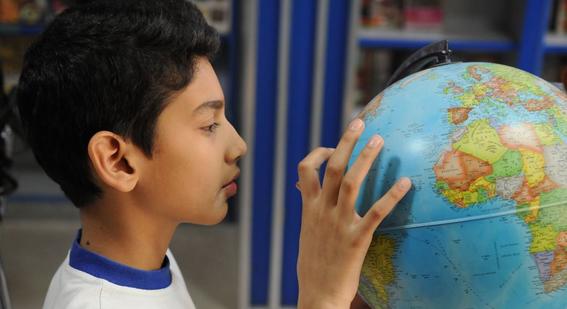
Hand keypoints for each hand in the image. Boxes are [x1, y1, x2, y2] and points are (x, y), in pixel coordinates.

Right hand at [296, 118, 410, 308]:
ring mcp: (338, 224)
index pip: (305, 169)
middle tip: (360, 123)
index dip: (319, 153)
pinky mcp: (356, 239)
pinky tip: (406, 183)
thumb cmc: (313, 266)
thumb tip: (305, 192)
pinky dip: (391, 196)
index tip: (334, 149)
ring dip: (365, 158)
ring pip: (350, 182)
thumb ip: (309, 210)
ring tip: (380, 140)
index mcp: (307, 208)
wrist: (317, 296)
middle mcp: (320, 211)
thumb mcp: (306, 234)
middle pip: (331, 167)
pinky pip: (376, 212)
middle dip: (345, 142)